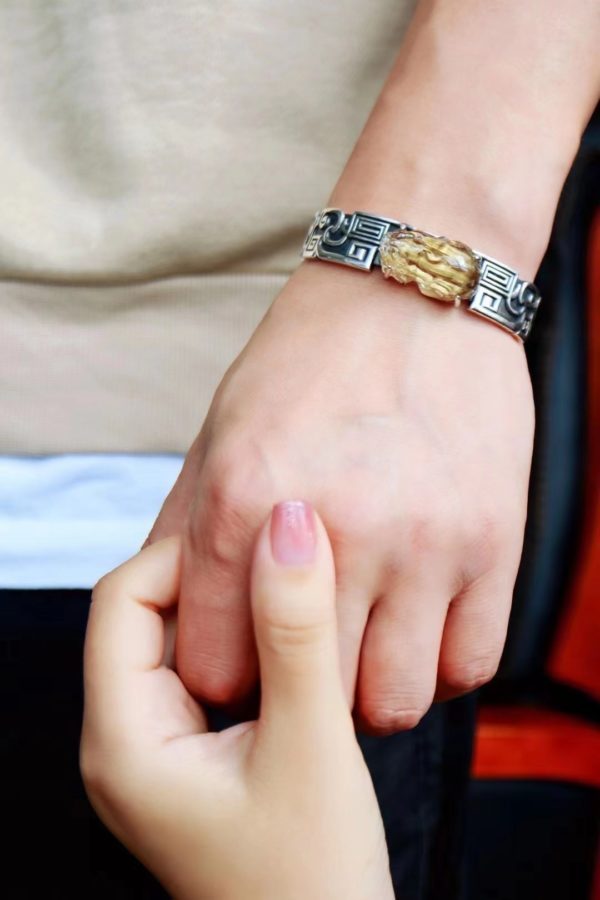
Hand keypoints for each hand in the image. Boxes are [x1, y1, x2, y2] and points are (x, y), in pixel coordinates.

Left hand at [81, 502, 393, 899]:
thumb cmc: (314, 880)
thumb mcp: (311, 744)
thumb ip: (297, 631)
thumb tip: (290, 524)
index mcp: (122, 741)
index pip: (123, 599)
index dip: (186, 553)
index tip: (256, 534)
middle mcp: (124, 741)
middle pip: (143, 613)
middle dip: (210, 575)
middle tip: (279, 551)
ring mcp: (155, 749)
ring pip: (177, 639)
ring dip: (232, 608)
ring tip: (291, 587)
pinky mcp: (190, 753)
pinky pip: (202, 670)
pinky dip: (243, 643)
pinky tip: (291, 637)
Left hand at [147, 260, 534, 731]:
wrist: (412, 287)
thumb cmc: (306, 361)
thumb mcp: (220, 432)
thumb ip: (185, 532)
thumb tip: (165, 614)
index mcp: (241, 501)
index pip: (212, 668)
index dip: (224, 675)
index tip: (242, 659)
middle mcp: (332, 530)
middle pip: (301, 697)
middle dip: (293, 693)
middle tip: (303, 660)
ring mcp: (422, 541)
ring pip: (391, 703)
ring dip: (370, 693)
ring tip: (365, 648)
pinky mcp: (494, 541)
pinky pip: (469, 667)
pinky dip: (438, 668)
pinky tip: (419, 632)